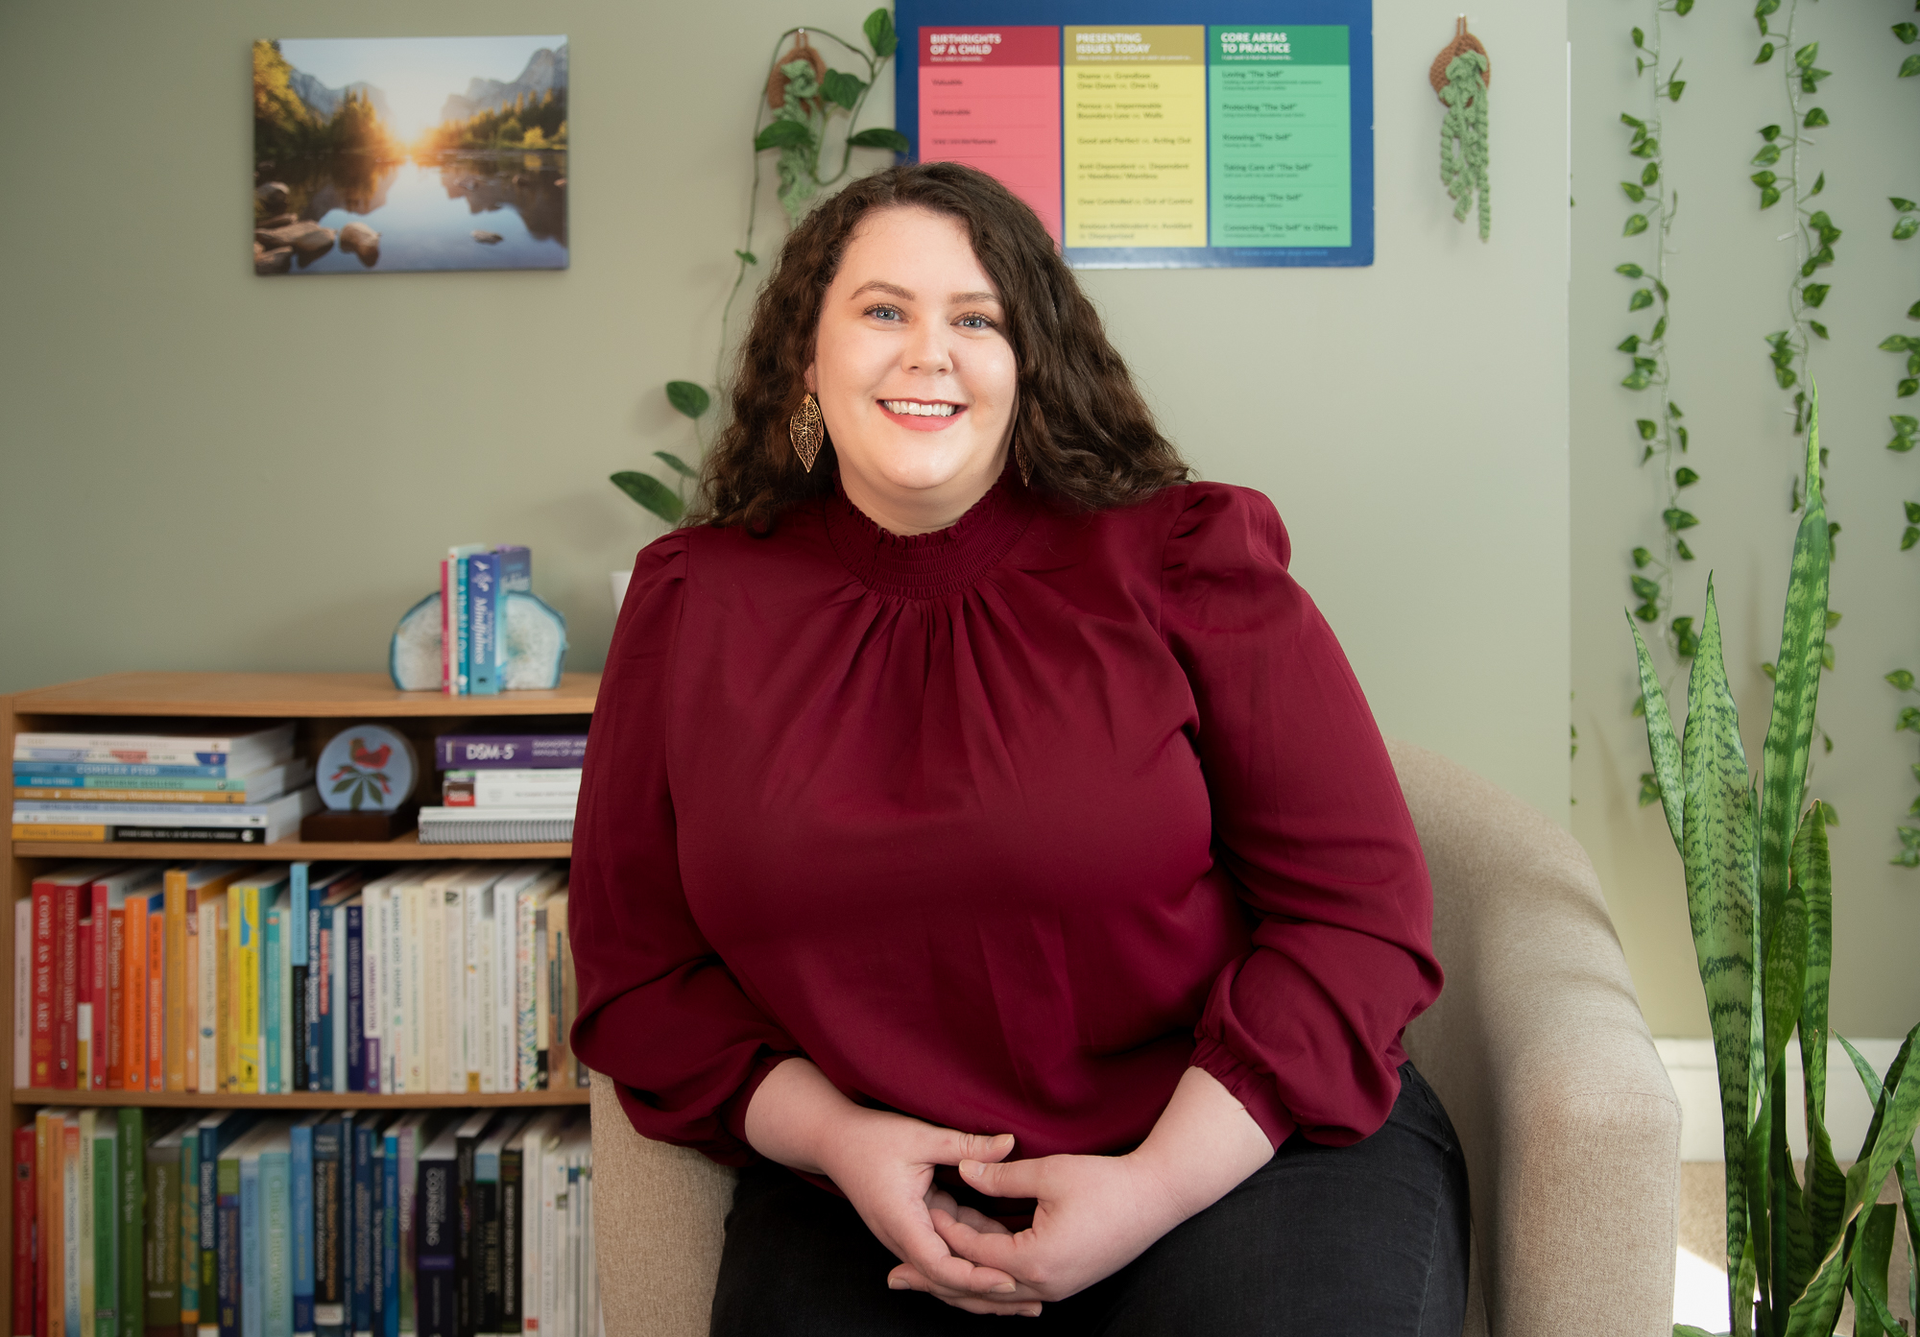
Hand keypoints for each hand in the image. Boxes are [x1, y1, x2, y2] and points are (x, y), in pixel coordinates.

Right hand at [818, 1110, 1043, 1315]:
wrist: (833, 1140)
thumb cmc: (871, 1137)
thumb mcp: (920, 1136)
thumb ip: (966, 1146)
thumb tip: (1010, 1143)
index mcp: (901, 1220)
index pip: (940, 1265)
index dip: (975, 1278)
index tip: (1009, 1281)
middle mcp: (901, 1237)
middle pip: (945, 1281)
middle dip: (986, 1295)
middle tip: (1030, 1304)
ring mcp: (906, 1237)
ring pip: (946, 1272)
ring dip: (981, 1284)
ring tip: (1024, 1296)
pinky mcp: (914, 1229)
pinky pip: (945, 1252)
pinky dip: (971, 1259)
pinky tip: (1003, 1260)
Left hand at [890, 1150, 1187, 1304]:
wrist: (1158, 1199)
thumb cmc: (1106, 1183)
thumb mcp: (1050, 1173)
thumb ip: (1000, 1176)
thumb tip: (963, 1169)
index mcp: (1033, 1259)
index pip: (972, 1250)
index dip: (943, 1229)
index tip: (917, 1211)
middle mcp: (1043, 1284)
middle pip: (974, 1287)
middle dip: (934, 1281)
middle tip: (894, 1276)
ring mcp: (1056, 1288)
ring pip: (994, 1296)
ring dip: (959, 1285)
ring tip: (923, 1278)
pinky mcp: (1066, 1282)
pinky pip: (1015, 1291)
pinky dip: (989, 1284)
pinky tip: (972, 1276)